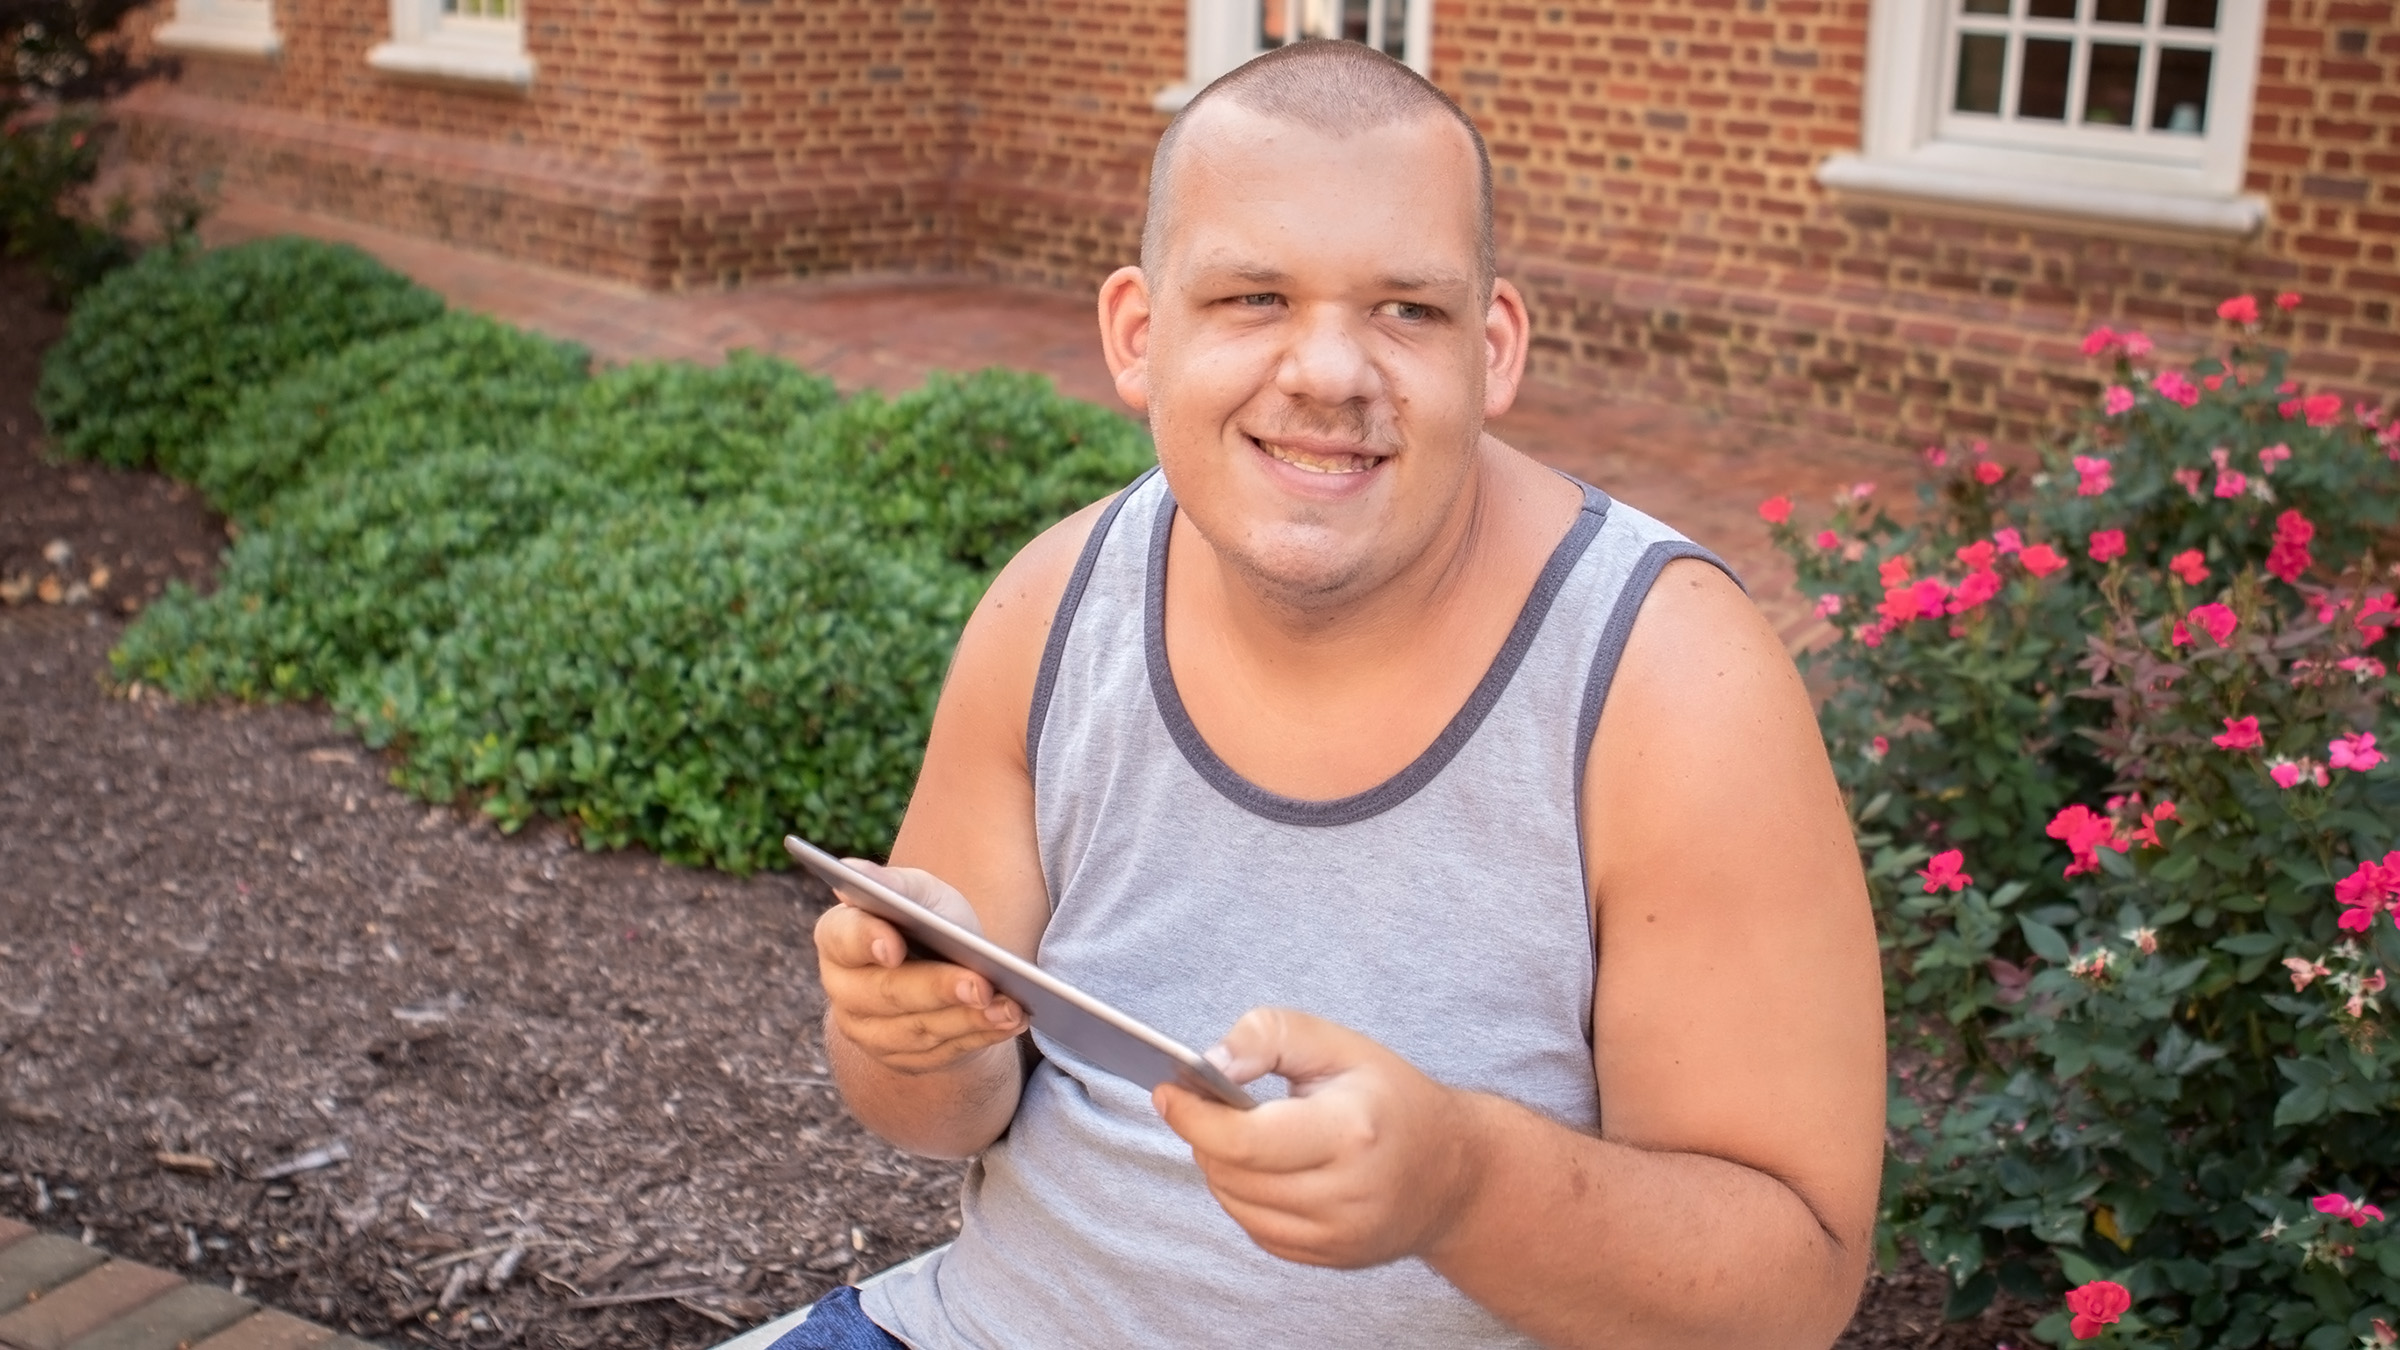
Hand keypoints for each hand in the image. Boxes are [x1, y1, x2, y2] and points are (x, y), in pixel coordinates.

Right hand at [814, 860, 1025, 1074]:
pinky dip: (981, 1036)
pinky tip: (1010, 1020)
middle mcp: (844, 991)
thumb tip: (853, 869)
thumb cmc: (928, 920)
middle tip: (981, 983)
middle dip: (938, 989)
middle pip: (887, 993)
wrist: (948, 968)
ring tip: (1009, 1006)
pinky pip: (943, 1052)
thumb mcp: (921, 893)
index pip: (843, 939)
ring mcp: (869, 1032)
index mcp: (837, 938)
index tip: (893, 946)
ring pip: (919, 1030)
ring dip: (969, 1019)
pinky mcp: (902, 1059)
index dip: (866, 941)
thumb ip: (894, 885)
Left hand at [1153, 1007, 1486, 1268]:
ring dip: (1220, 1164)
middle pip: (1232, 1173)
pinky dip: (1244, 1193)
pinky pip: (1255, 1227)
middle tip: (1207, 1100)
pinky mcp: (1328, 1258)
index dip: (1193, 1116)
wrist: (1454, 1172)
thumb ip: (1267, 1036)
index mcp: (1350, 1132)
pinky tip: (1265, 1164)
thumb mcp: (1336, 1043)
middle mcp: (1345, 1194)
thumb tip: (1207, 1065)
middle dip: (1205, 1133)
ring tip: (1242, 1129)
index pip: (1244, 1140)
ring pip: (1236, 1203)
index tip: (1167, 1089)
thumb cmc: (1390, 1096)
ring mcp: (1337, 1236)